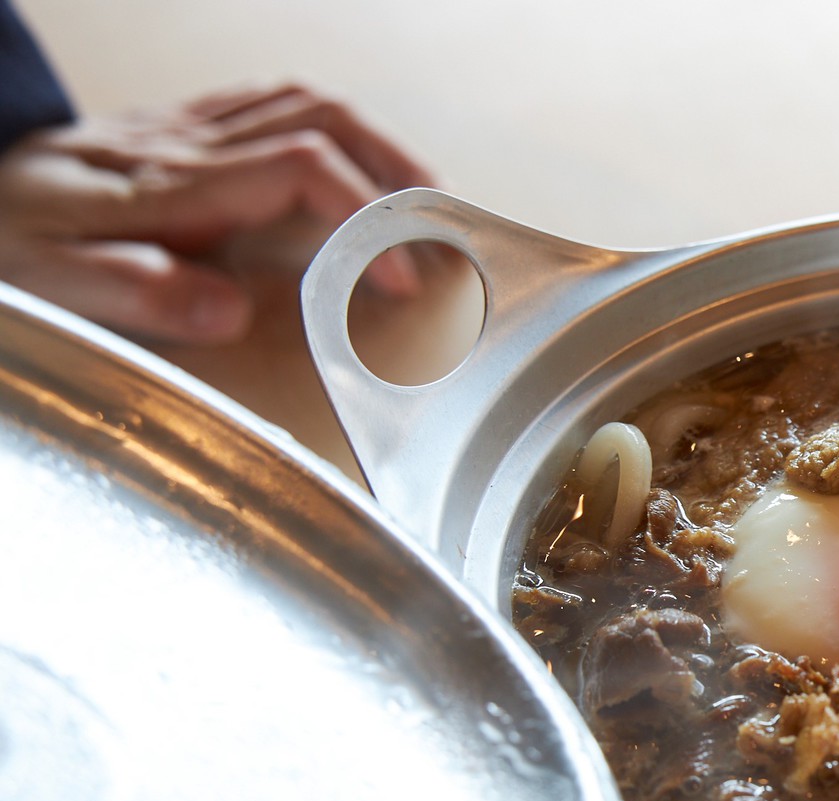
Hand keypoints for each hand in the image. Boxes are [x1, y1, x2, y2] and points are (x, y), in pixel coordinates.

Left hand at [0, 82, 433, 344]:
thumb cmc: (8, 238)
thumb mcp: (53, 279)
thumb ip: (141, 292)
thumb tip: (233, 310)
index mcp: (174, 182)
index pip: (301, 166)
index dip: (367, 218)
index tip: (404, 279)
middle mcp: (191, 141)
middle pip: (323, 118)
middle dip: (398, 171)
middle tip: (445, 229)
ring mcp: (190, 126)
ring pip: (310, 102)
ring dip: (380, 144)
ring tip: (425, 199)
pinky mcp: (185, 125)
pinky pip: (277, 101)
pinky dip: (336, 128)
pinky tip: (356, 163)